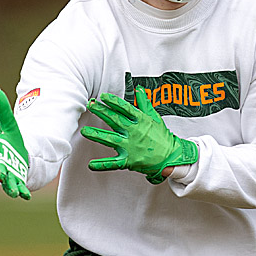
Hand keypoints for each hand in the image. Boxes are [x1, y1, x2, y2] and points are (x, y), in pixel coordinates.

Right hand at [0, 89, 31, 199]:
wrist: (19, 154)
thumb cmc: (11, 140)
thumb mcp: (10, 124)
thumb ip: (3, 110)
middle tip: (1, 175)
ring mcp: (8, 175)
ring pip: (7, 182)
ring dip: (10, 186)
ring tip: (14, 191)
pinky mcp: (17, 182)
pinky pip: (18, 188)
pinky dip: (21, 192)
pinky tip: (26, 195)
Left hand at [81, 86, 198, 183]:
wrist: (170, 157)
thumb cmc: (162, 137)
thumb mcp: (155, 118)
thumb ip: (145, 104)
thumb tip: (139, 90)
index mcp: (140, 121)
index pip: (125, 109)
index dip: (114, 102)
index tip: (103, 96)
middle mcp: (134, 133)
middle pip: (115, 120)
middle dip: (101, 112)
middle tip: (90, 105)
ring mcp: (130, 147)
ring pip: (110, 139)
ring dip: (96, 135)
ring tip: (84, 131)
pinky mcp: (129, 161)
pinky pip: (113, 163)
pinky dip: (102, 165)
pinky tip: (91, 165)